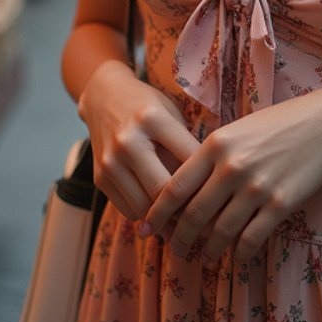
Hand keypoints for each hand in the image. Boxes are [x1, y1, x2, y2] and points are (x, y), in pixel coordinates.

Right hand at [78, 61, 201, 222]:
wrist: (104, 99)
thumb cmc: (148, 107)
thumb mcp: (171, 115)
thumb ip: (185, 147)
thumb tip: (207, 189)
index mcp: (152, 119)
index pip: (188, 159)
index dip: (208, 179)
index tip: (222, 194)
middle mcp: (127, 141)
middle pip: (162, 191)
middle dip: (185, 209)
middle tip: (206, 219)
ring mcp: (110, 162)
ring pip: (144, 208)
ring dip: (166, 219)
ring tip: (186, 221)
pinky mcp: (99, 179)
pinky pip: (128, 210)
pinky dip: (147, 216)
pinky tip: (161, 212)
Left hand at [142, 89, 321, 263]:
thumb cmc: (277, 124)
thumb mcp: (236, 130)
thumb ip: (210, 157)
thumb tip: (183, 191)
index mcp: (216, 144)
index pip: (175, 187)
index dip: (158, 213)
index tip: (147, 229)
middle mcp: (231, 167)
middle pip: (193, 215)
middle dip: (180, 239)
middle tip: (175, 251)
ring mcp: (256, 188)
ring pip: (220, 232)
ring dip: (209, 251)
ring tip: (204, 258)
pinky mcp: (279, 205)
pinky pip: (251, 239)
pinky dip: (240, 254)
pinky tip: (236, 257)